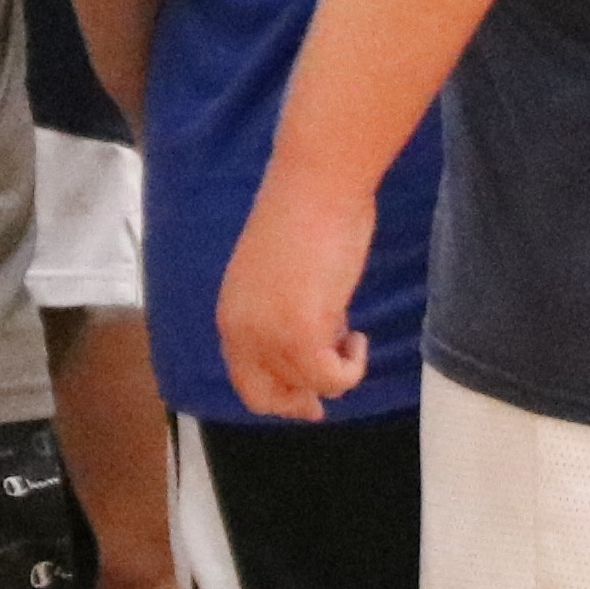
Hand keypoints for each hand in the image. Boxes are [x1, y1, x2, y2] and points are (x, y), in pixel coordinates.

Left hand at [215, 165, 377, 418]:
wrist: (317, 184)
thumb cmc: (308, 213)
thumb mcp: (284, 277)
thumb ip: (289, 312)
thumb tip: (321, 341)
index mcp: (231, 313)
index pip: (244, 377)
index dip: (275, 397)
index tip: (307, 402)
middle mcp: (241, 331)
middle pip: (265, 396)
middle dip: (297, 403)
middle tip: (324, 403)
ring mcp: (269, 336)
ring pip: (307, 386)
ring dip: (335, 372)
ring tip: (352, 336)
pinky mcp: (302, 336)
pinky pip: (332, 379)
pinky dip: (351, 370)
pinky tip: (359, 339)